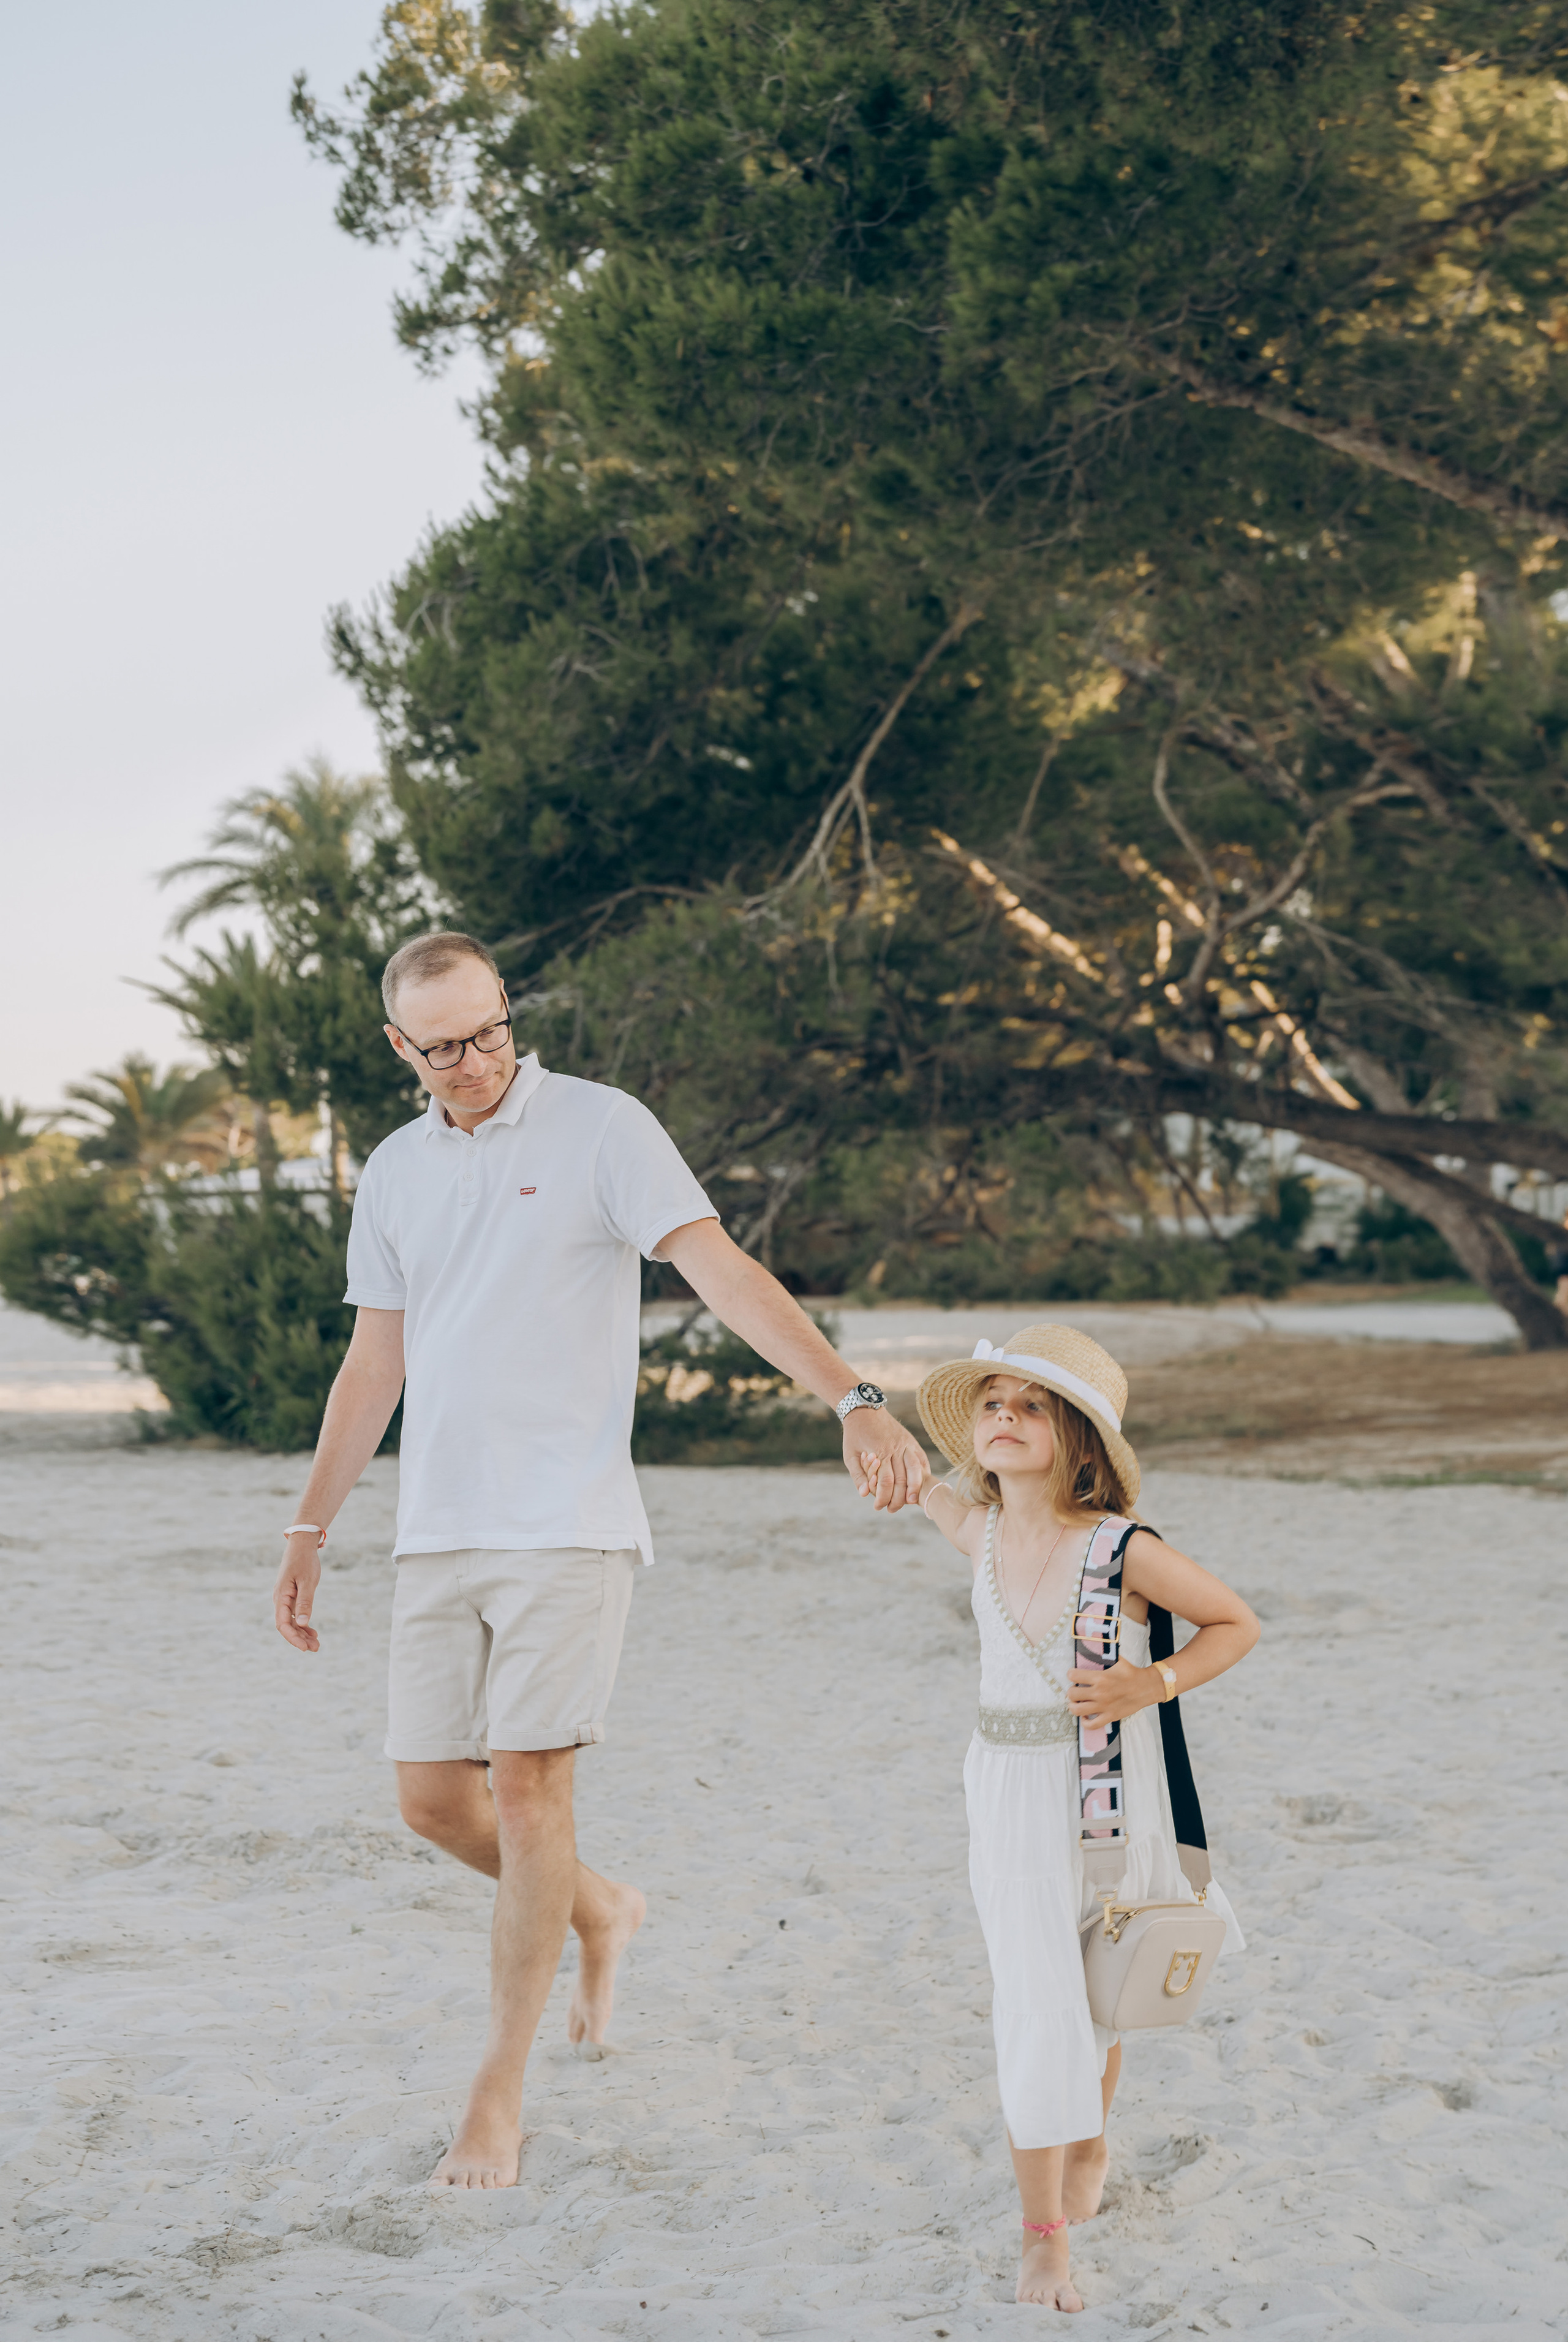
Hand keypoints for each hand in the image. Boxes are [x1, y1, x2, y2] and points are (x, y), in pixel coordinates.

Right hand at [274, 1533, 321, 1652]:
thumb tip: (302, 1623)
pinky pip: (294, 1614)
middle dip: (299, 1639)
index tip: (304, 1648)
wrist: (302, 1544)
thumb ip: (305, 1602)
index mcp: (280, 1597)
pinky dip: (303, 1624)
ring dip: (302, 1633)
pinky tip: (312, 1631)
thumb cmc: (305, 1561)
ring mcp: (285, 1598)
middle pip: (287, 1626)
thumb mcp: (308, 1581)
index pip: (283, 1624)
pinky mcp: (291, 1596)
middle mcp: (280, 1600)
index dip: (293, 1638)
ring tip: (316, 1644)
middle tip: (315, 1648)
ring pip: (291, 1621)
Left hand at [845, 1407, 926, 1511]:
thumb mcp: (850, 1455)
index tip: (879, 1507)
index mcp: (879, 1452)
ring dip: (915, 1488)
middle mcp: (895, 1448)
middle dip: (899, 1498)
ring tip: (912, 1502)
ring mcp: (905, 1444)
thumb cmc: (855, 1434)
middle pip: (902, 1478)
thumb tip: (864, 1494)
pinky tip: (921, 1485)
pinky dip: (922, 1473)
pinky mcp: (911, 1441)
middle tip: (893, 1509)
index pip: (885, 1481)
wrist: (864, 1409)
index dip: (883, 1498)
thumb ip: (858, 1475)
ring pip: (915, 1469)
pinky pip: (920, 1459)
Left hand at [1067, 1659, 1159, 1728]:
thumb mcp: (1117, 1659)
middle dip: (1071, 1691)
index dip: (1071, 1674)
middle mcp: (1100, 1693)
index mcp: (1100, 1678)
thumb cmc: (1131, 1673)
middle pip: (1072, 1694)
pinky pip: (1092, 1725)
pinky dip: (1085, 1722)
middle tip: (1076, 1689)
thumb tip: (1093, 1645)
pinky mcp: (1110, 1717)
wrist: (1146, 1687)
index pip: (1074, 1676)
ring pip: (1077, 1710)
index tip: (1073, 1674)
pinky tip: (1085, 1716)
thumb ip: (1103, 1655)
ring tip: (1077, 1702)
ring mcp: (1104, 1706)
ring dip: (1073, 1706)